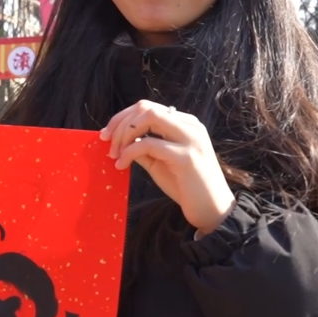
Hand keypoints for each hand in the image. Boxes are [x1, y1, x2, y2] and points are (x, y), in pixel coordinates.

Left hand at [100, 100, 235, 234]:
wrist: (211, 209)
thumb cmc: (184, 186)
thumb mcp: (158, 162)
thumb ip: (142, 147)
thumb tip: (118, 139)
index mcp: (184, 124)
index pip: (147, 107)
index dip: (121, 117)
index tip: (106, 134)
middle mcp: (189, 126)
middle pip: (145, 107)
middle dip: (119, 123)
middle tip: (107, 144)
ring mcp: (190, 139)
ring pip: (149, 117)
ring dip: (124, 134)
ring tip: (115, 154)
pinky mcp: (186, 157)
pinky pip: (149, 144)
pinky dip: (129, 153)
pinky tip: (122, 165)